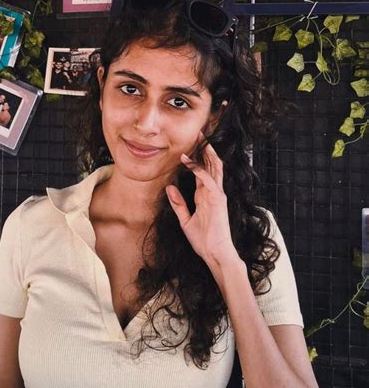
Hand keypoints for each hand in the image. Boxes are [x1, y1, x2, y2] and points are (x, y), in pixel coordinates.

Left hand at [165, 133, 243, 285]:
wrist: (215, 253)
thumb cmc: (203, 240)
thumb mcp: (185, 220)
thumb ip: (178, 203)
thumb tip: (170, 187)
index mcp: (206, 195)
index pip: (203, 171)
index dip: (197, 157)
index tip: (188, 146)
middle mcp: (213, 192)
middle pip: (211, 164)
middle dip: (205, 148)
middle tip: (198, 133)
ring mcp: (217, 194)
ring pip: (214, 167)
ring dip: (206, 152)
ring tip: (199, 137)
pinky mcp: (217, 199)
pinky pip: (208, 179)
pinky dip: (198, 169)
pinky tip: (187, 161)